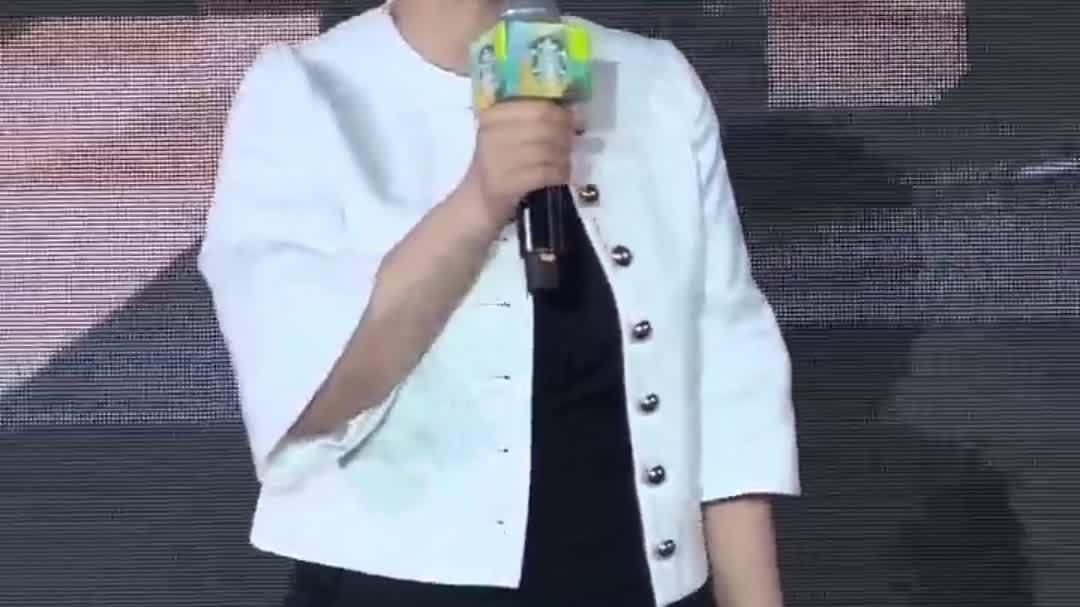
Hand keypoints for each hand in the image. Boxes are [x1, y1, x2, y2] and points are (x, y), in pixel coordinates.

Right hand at [462, 100, 578, 227]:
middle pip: (544, 126)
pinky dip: (558, 174)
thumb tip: (574, 112)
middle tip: (571, 145)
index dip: (562, 114)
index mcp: (492, 116)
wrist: (477, 202)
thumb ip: (536, 121)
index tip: (572, 122)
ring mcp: (496, 160)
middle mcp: (491, 134)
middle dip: (565, 135)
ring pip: (547, 150)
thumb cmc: (499, 166)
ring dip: (564, 157)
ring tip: (565, 163)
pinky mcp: (504, 184)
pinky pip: (544, 173)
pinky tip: (560, 176)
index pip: (537, 107)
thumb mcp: (508, 136)